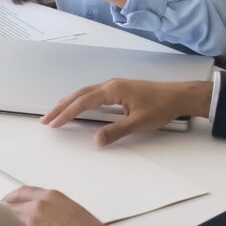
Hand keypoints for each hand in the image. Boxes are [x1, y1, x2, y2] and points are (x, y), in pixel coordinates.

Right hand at [43, 75, 213, 144]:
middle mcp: (110, 85)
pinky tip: (77, 106)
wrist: (178, 96)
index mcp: (113, 90)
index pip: (83, 102)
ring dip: (69, 103)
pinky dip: (80, 101)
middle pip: (79, 95)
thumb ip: (116, 131)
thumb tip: (96, 141)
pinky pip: (93, 94)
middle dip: (61, 107)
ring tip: (55, 113)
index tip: (53, 123)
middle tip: (46, 119)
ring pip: (84, 93)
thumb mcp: (139, 123)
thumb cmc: (161, 107)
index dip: (66, 113)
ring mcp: (114, 86)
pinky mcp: (119, 90)